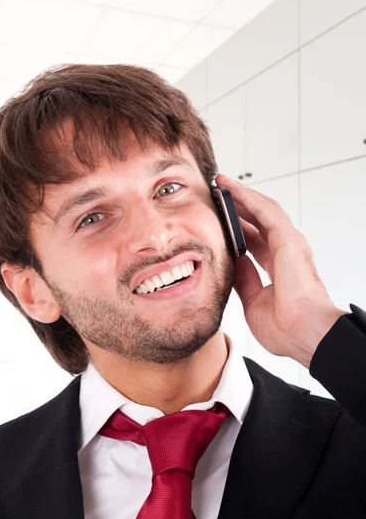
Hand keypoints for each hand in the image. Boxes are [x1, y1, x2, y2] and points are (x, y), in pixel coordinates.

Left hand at [215, 174, 347, 367]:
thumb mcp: (253, 301)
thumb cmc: (286, 328)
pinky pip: (265, 210)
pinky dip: (247, 197)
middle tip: (215, 195)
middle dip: (237, 207)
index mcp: (279, 269)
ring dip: (241, 196)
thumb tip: (231, 263)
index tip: (216, 220)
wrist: (303, 334)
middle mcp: (285, 253)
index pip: (255, 240)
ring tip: (220, 184)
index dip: (236, 228)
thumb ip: (243, 280)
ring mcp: (289, 244)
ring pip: (262, 210)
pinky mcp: (288, 239)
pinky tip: (230, 188)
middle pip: (258, 221)